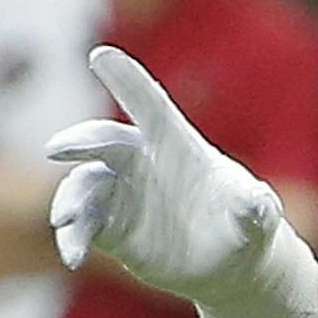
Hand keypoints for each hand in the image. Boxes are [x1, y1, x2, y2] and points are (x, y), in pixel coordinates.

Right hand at [47, 46, 283, 294]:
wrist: (230, 262)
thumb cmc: (245, 224)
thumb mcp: (256, 217)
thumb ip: (254, 207)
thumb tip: (258, 203)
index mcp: (176, 144)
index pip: (151, 106)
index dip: (128, 82)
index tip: (102, 56)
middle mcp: (140, 161)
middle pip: (104, 142)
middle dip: (81, 142)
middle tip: (60, 149)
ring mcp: (121, 193)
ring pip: (84, 186)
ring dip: (70, 201)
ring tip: (66, 221)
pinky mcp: (110, 227)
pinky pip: (83, 226)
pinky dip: (73, 237)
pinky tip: (74, 257)